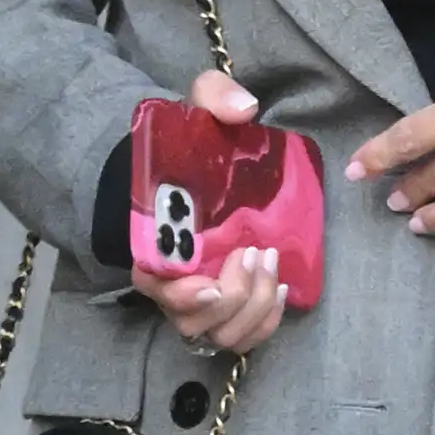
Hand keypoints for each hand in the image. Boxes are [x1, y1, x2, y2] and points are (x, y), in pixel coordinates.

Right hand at [132, 69, 292, 353]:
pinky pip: (242, 335)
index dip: (179, 295)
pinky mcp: (229, 303)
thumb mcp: (198, 111)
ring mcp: (201, 298)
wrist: (196, 174)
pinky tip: (282, 291)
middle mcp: (173, 282)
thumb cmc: (191, 149)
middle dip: (232, 298)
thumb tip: (244, 108)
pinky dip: (264, 323)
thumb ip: (215, 99)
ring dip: (252, 310)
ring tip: (272, 269)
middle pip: (193, 321)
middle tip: (255, 254)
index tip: (207, 282)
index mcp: (153, 245)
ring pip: (220, 334)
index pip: (154, 287)